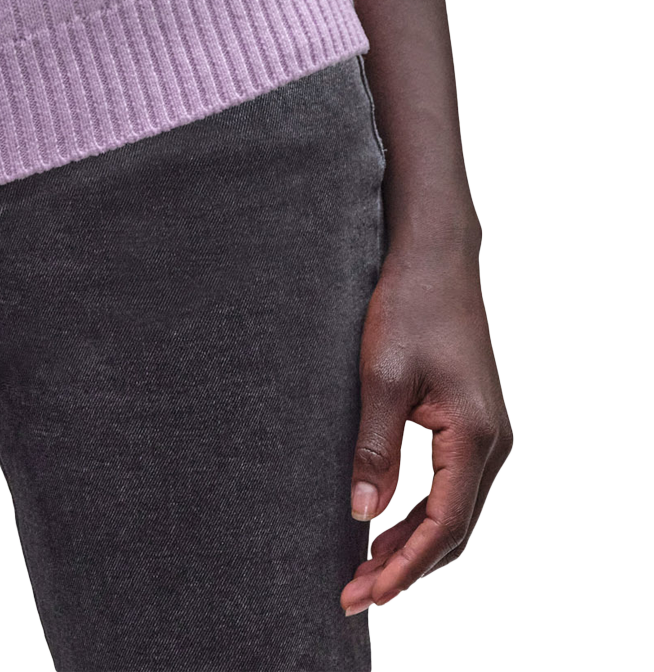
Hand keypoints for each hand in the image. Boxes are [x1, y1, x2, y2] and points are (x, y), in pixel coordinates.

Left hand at [341, 244, 511, 616]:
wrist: (434, 255)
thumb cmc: (409, 304)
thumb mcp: (381, 376)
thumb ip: (375, 447)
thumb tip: (362, 514)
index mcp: (475, 436)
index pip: (443, 526)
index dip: (404, 567)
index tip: (364, 593)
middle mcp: (492, 443)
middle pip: (454, 529)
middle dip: (406, 566)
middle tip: (354, 592)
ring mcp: (487, 433)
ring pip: (455, 510)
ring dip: (414, 544)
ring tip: (365, 569)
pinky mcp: (472, 421)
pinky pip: (452, 486)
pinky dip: (423, 514)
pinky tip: (388, 524)